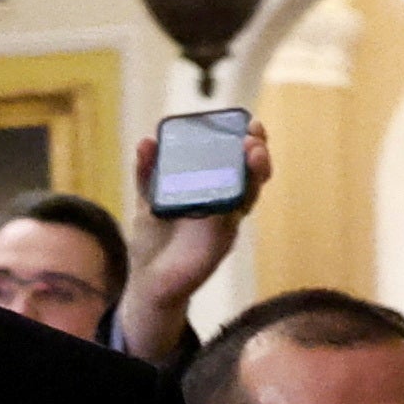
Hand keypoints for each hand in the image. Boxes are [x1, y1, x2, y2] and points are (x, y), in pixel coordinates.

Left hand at [117, 119, 273, 363]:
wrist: (149, 282)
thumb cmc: (154, 240)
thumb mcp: (148, 199)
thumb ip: (147, 173)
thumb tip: (145, 142)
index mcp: (211, 188)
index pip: (236, 160)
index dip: (246, 141)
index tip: (248, 122)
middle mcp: (224, 204)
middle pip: (251, 174)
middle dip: (257, 152)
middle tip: (254, 137)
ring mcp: (225, 223)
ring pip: (249, 195)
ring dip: (254, 173)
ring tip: (253, 153)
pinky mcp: (219, 243)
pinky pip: (230, 220)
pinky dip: (232, 203)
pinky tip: (232, 187)